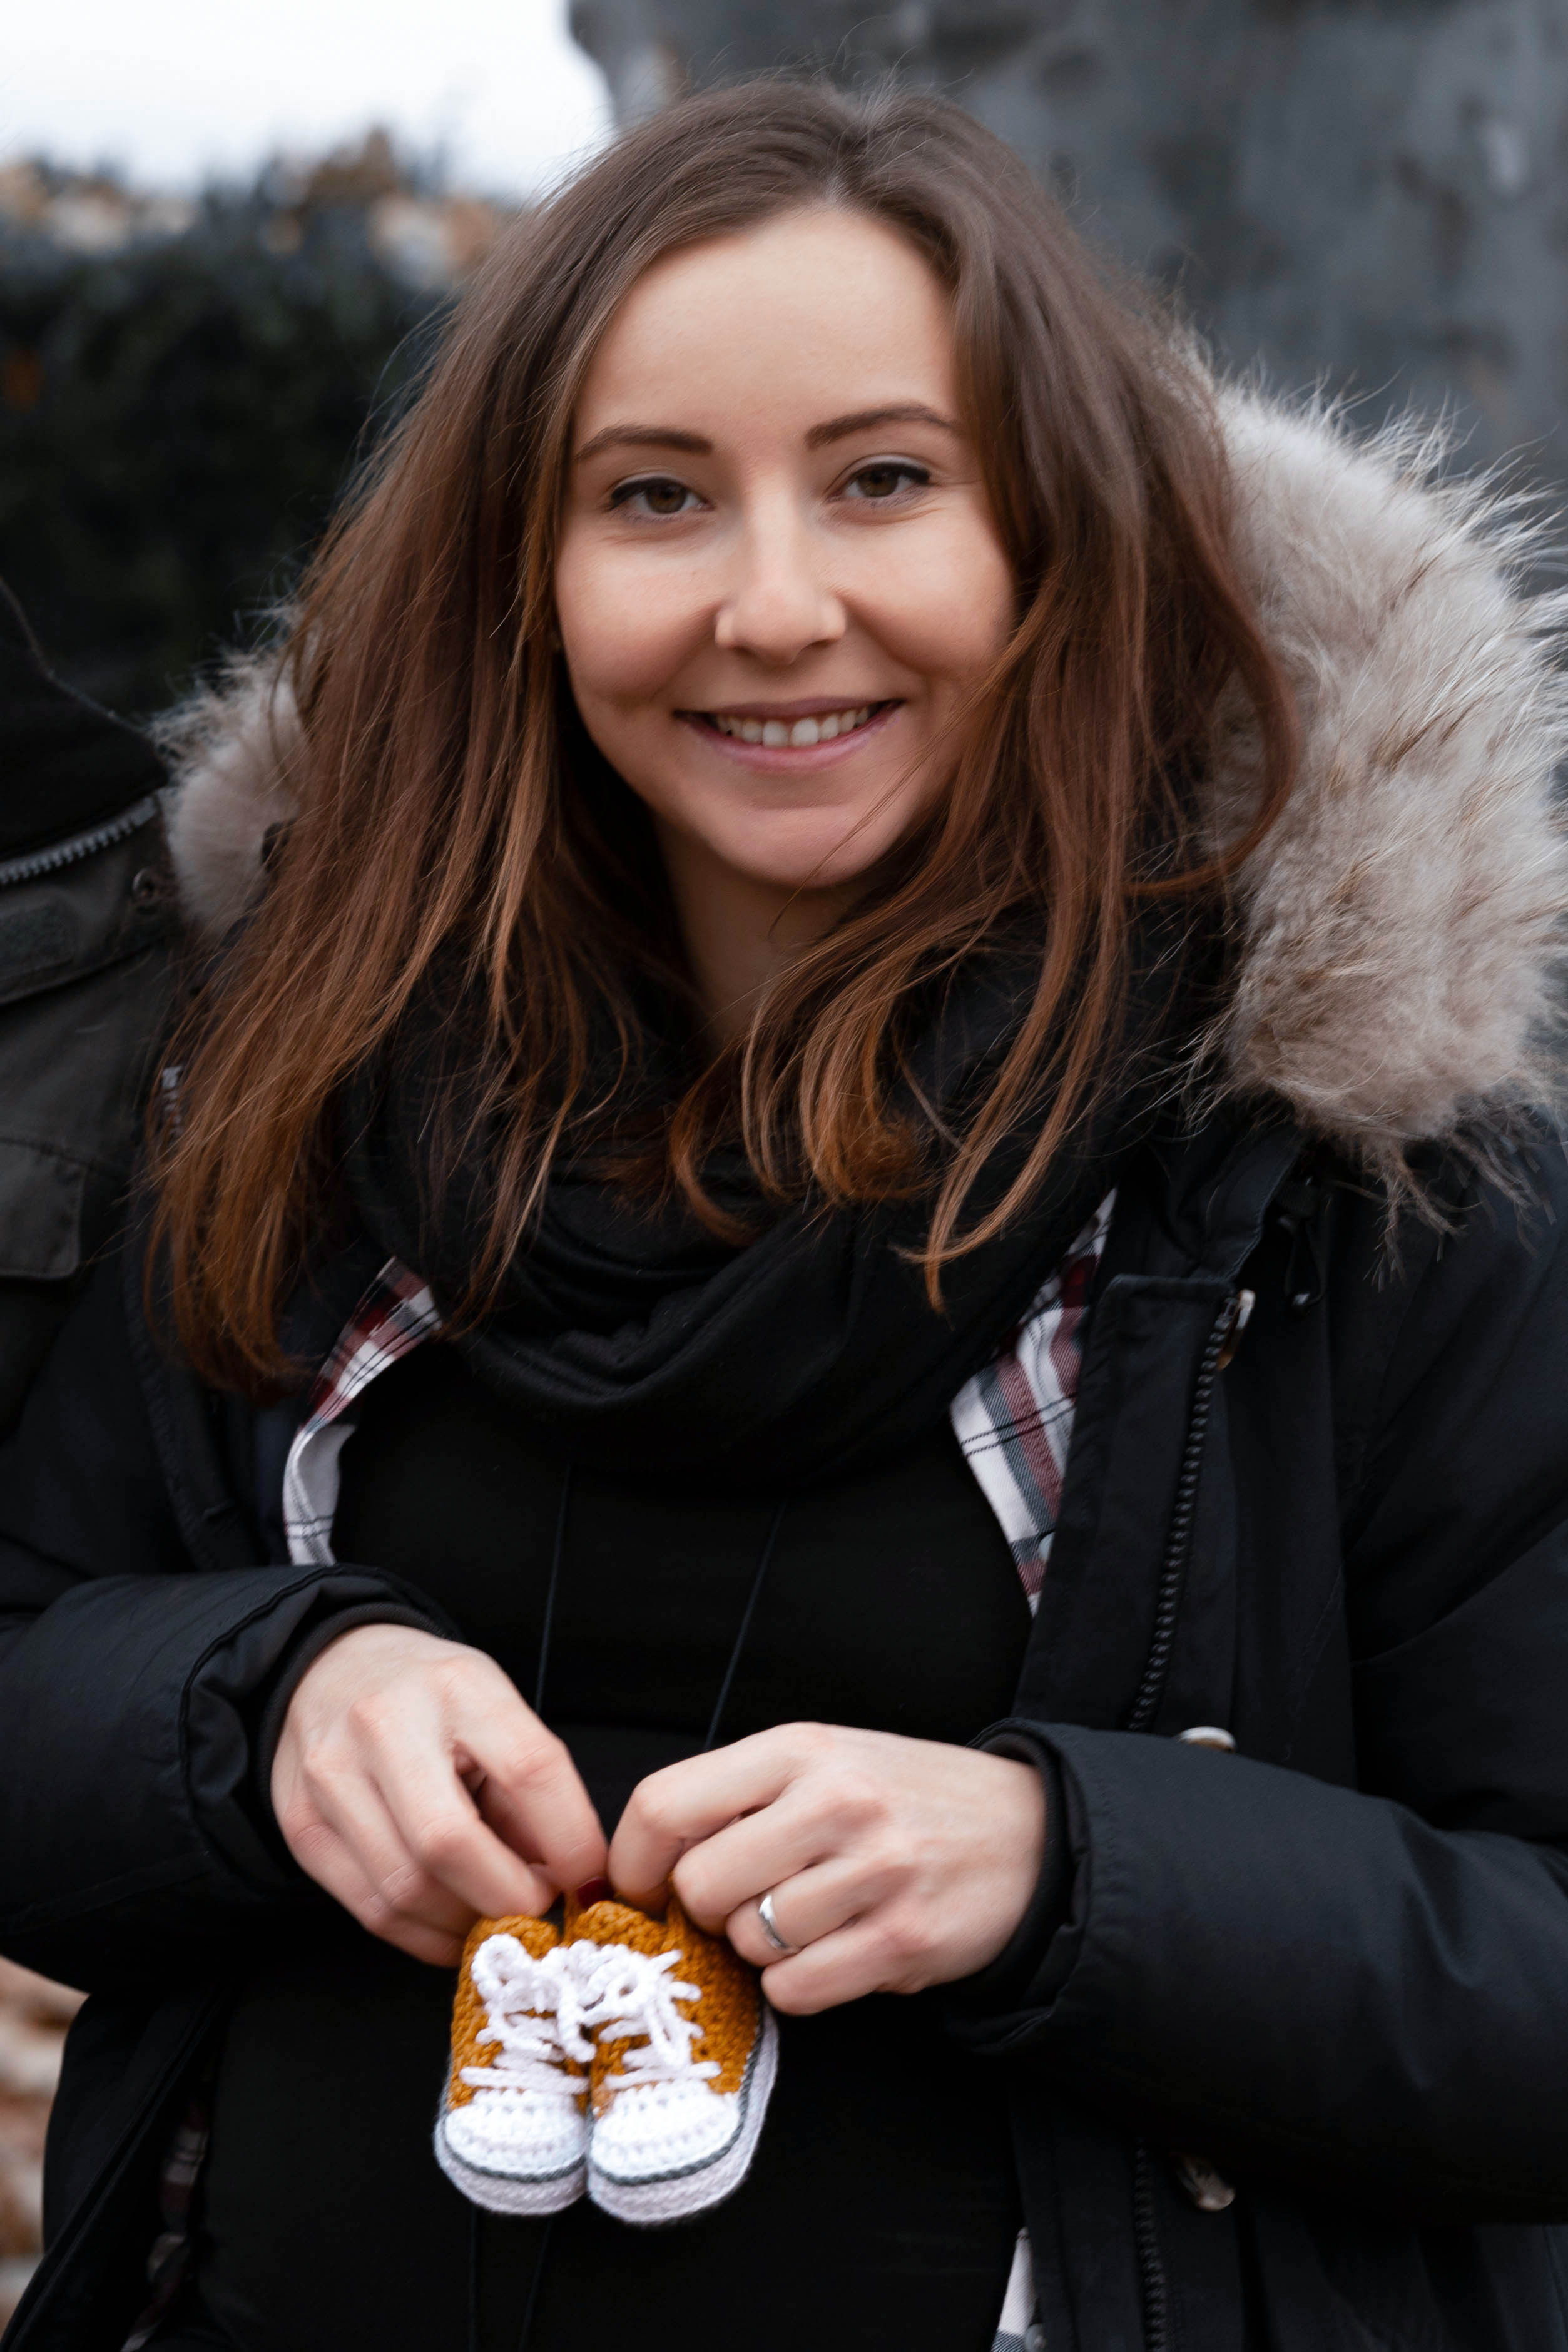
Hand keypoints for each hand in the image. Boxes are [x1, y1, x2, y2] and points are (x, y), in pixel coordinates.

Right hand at [270, 1624, 606, 1966]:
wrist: (331, 1667)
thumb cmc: (432, 1698)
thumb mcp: (495, 1712)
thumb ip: (532, 1793)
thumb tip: (570, 1883)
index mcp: (458, 1686)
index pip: (528, 1769)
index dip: (569, 1840)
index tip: (589, 1882)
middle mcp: (385, 1724)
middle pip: (450, 1842)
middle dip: (508, 1899)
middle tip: (537, 1911)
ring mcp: (331, 1775)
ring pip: (405, 1889)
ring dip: (465, 1925)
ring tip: (494, 1917)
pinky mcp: (300, 1824)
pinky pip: (370, 1909)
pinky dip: (423, 1935)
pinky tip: (451, 1926)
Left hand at [608, 1723, 1045, 2013]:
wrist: (1027, 1832)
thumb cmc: (901, 1799)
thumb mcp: (822, 1762)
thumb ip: (739, 1797)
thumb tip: (646, 1866)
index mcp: (798, 1749)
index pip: (666, 1803)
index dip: (632, 1861)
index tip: (638, 1888)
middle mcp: (834, 1801)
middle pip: (700, 1886)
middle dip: (706, 1911)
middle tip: (744, 1903)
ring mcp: (872, 1871)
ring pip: (748, 1943)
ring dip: (761, 1948)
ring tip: (809, 1918)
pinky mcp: (901, 1939)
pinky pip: (795, 1990)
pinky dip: (800, 1985)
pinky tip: (837, 1950)